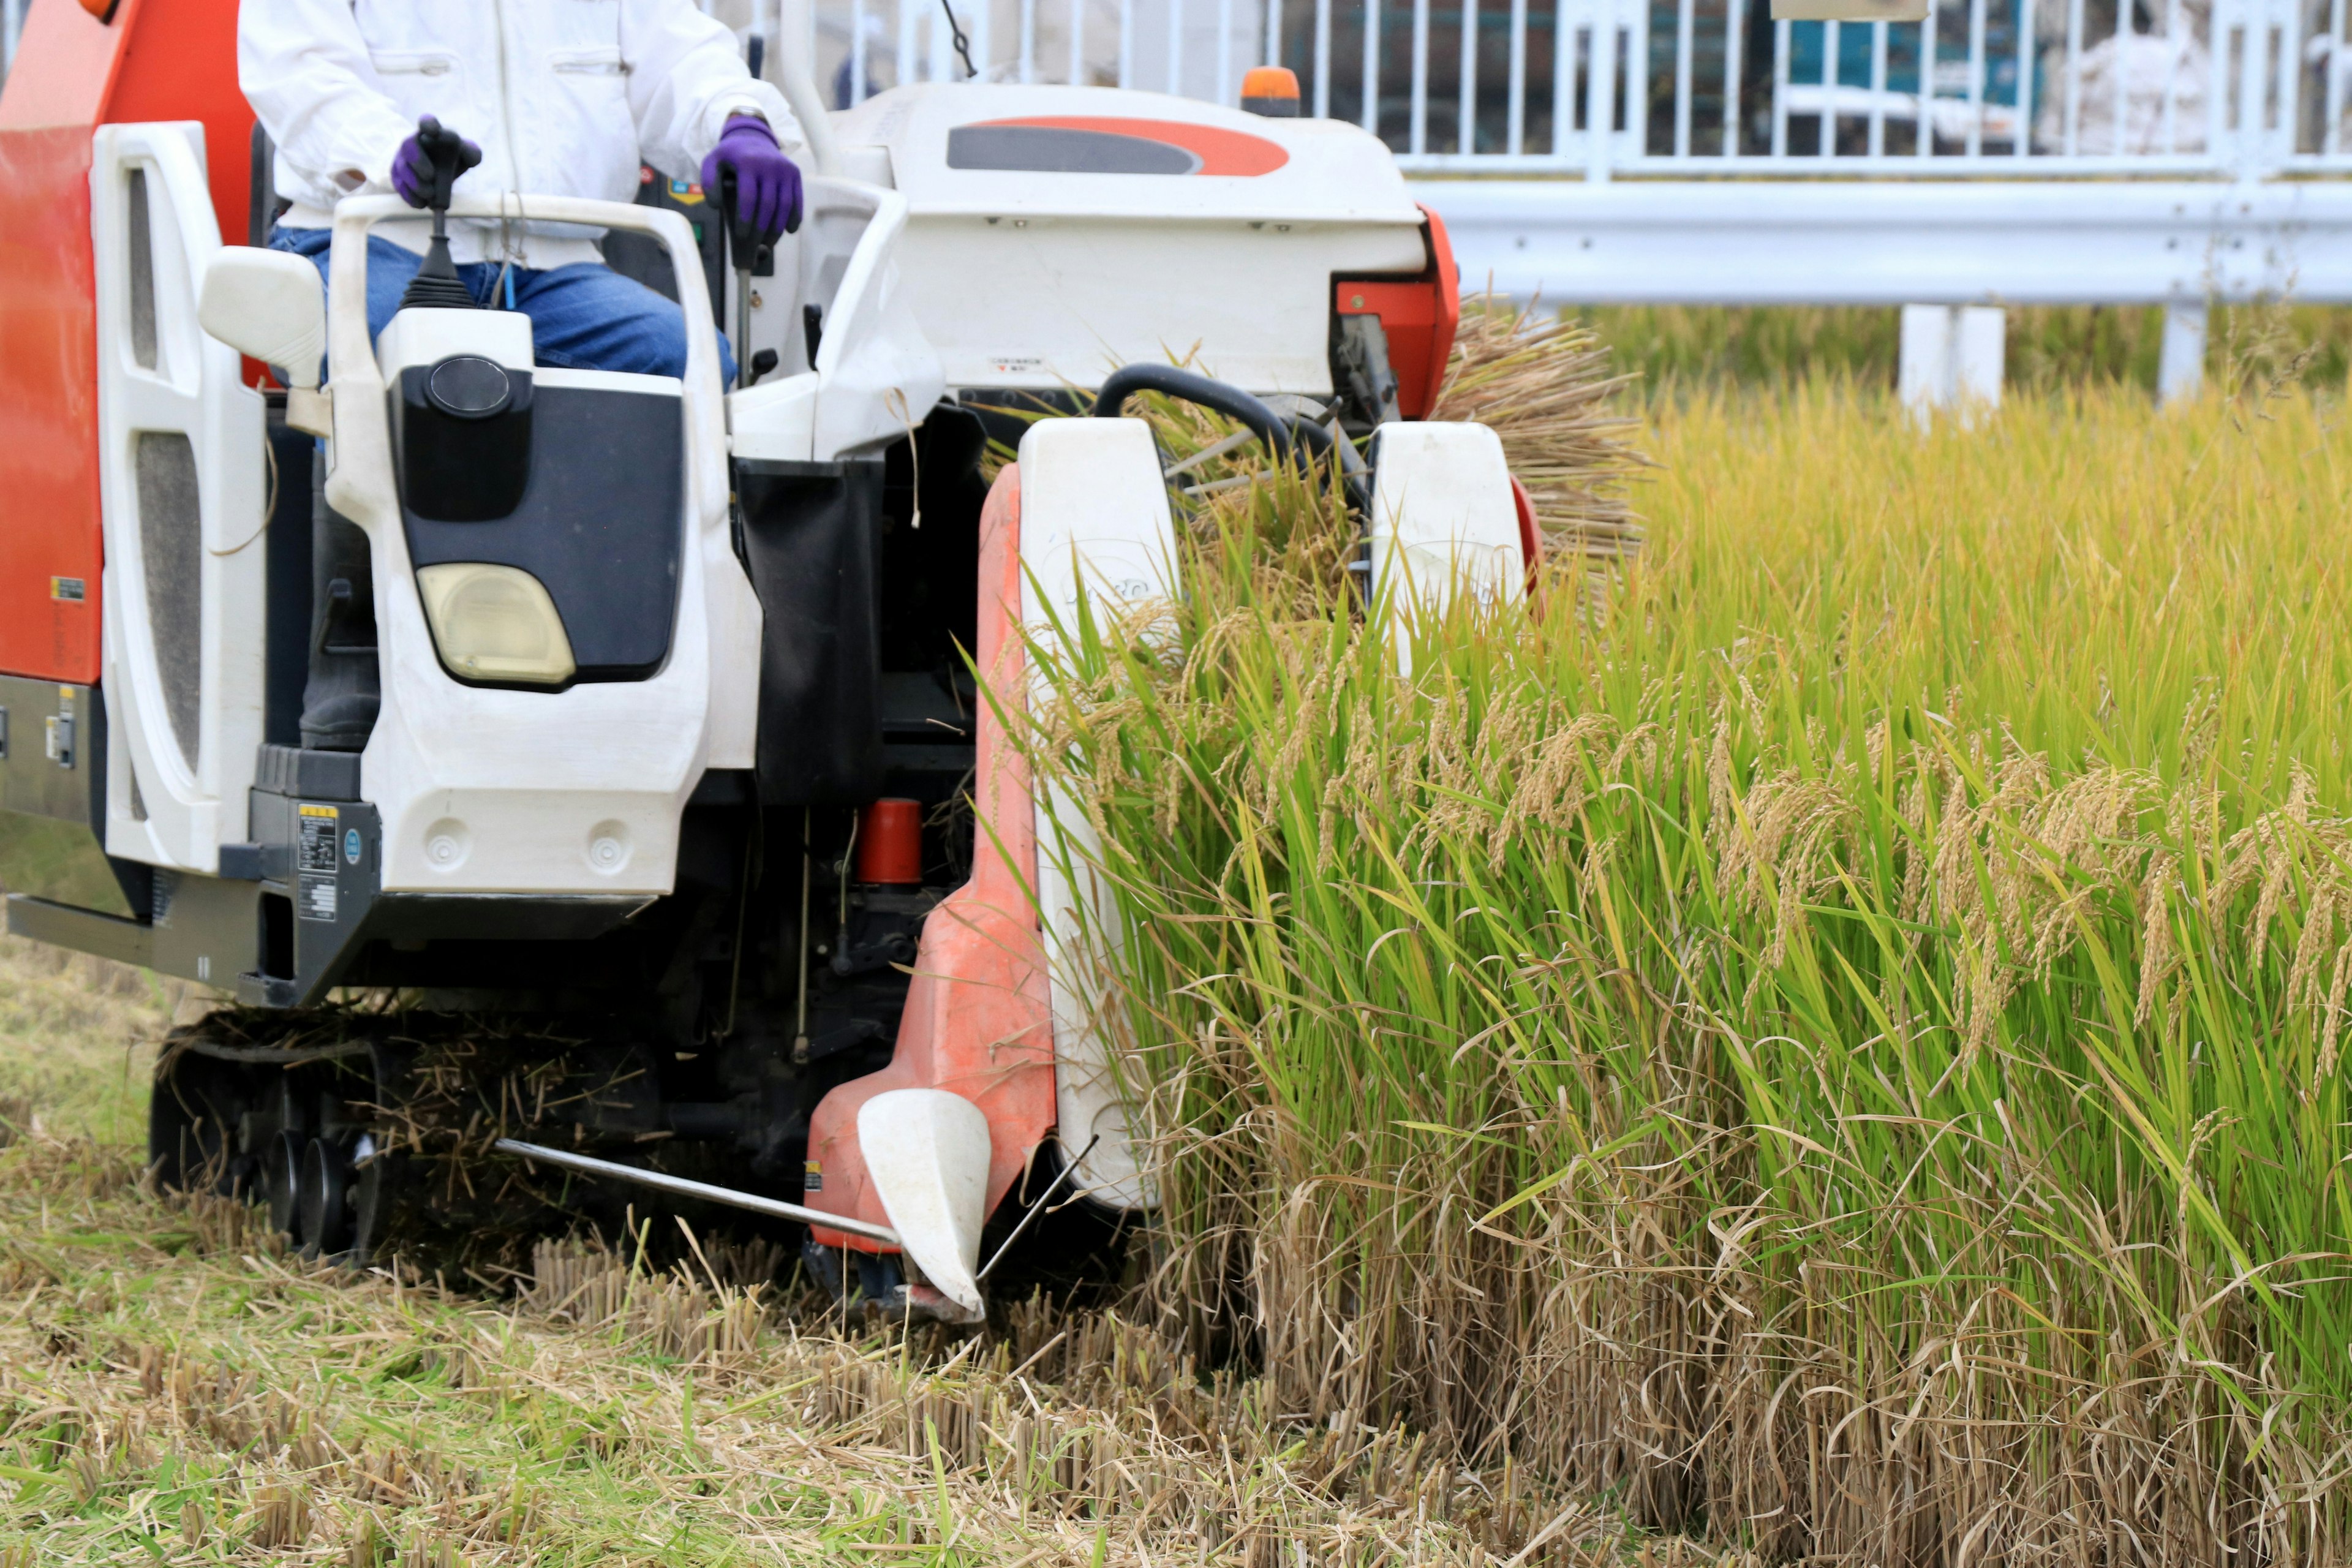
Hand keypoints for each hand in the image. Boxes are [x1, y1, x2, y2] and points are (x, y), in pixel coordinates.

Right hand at [393, 117, 482, 208]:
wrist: (433, 169)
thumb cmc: (450, 156)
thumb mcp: (464, 153)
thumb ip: (472, 152)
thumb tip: (472, 157)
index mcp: (430, 131)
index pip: (427, 121)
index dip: (428, 124)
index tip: (434, 130)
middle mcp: (413, 142)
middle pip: (409, 145)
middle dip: (418, 160)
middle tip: (430, 176)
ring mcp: (402, 158)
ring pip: (402, 168)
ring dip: (414, 182)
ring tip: (429, 194)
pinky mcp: (397, 176)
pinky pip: (399, 185)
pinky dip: (409, 196)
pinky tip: (421, 204)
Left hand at [700, 115, 801, 239]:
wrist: (753, 138)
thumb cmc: (730, 156)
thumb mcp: (712, 162)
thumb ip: (708, 182)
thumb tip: (716, 206)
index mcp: (748, 162)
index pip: (748, 197)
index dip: (745, 219)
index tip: (742, 235)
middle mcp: (769, 165)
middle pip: (768, 204)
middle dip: (762, 228)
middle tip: (756, 244)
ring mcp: (784, 169)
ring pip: (785, 205)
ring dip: (778, 227)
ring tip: (770, 242)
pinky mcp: (795, 173)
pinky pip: (797, 199)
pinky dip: (795, 217)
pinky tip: (789, 231)